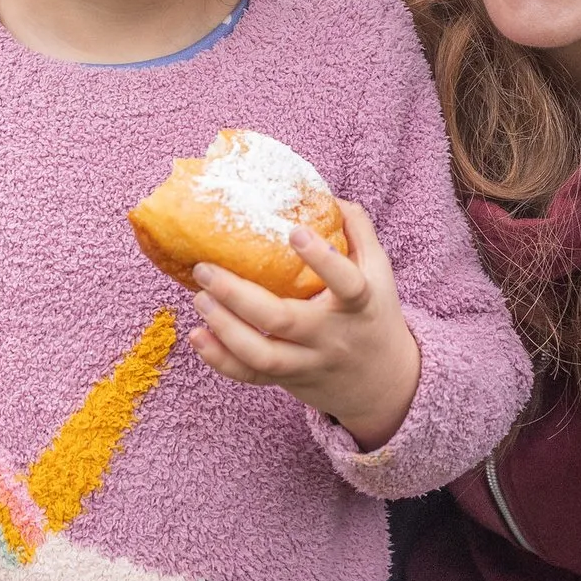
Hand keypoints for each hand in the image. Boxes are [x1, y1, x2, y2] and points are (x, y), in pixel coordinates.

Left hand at [186, 200, 420, 451]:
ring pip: (262, 355)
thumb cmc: (374, 315)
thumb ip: (358, 231)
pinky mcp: (288, 380)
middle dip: (239, 296)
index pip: (346, 283)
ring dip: (225, 327)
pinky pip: (251, 376)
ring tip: (199, 298)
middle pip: (283, 321)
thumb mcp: (379, 273)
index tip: (294, 231)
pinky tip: (197, 335)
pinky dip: (220, 360)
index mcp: (359, 304)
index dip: (322, 260)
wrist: (383, 384)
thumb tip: (326, 196)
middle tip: (206, 269)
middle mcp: (331, 336)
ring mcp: (308, 362)